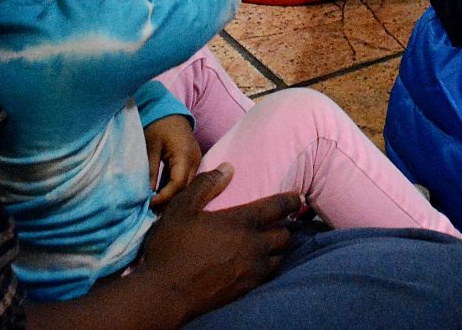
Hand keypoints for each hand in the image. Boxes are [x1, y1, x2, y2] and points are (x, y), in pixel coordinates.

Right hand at [136, 165, 296, 319]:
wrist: (165, 293)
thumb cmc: (171, 247)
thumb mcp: (181, 208)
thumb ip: (206, 185)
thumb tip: (228, 168)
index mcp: (240, 222)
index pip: (277, 207)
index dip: (291, 200)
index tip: (297, 197)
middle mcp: (253, 246)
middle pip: (284, 235)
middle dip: (284, 226)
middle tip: (278, 222)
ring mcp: (251, 270)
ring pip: (279, 257)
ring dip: (277, 248)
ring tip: (270, 244)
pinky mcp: (246, 289)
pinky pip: (268, 275)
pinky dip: (267, 267)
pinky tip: (257, 264)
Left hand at [144, 114, 203, 210]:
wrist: (168, 110)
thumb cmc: (157, 126)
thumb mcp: (150, 148)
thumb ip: (149, 172)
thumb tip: (144, 196)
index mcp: (185, 156)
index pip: (178, 185)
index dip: (163, 198)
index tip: (147, 205)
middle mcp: (195, 160)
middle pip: (186, 189)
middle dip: (169, 202)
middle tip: (150, 211)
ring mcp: (195, 161)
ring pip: (187, 186)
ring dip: (172, 197)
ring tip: (155, 206)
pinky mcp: (192, 162)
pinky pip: (186, 180)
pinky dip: (174, 189)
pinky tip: (162, 196)